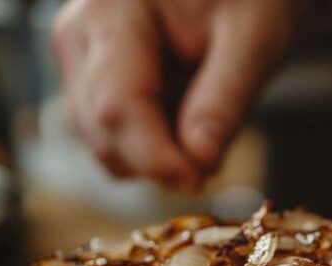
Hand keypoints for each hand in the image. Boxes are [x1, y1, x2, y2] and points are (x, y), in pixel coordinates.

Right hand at [53, 0, 300, 189]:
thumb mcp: (254, 39)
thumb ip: (225, 101)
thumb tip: (199, 162)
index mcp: (112, 9)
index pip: (117, 106)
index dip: (156, 158)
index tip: (199, 182)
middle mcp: (78, 34)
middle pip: (103, 132)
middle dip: (159, 161)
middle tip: (215, 155)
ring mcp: (77, 60)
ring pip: (104, 145)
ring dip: (156, 155)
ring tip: (203, 115)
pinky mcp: (86, 83)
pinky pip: (112, 139)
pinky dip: (151, 145)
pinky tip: (184, 112)